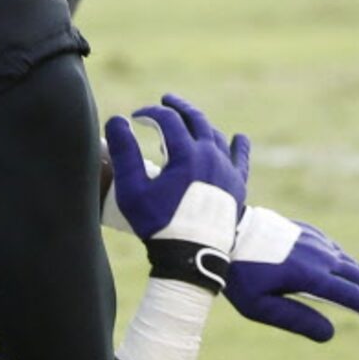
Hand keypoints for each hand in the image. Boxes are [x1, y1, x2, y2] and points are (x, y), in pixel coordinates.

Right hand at [105, 93, 249, 290]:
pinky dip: (237, 146)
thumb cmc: (158, 224)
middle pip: (195, 119)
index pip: (167, 119)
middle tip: (166, 100)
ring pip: (215, 136)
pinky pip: (240, 159)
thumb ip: (123, 151)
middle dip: (178, 107)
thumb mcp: (132, 189)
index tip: (136, 117)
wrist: (192, 259)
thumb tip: (118, 119)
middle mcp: (210, 156)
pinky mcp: (237, 188)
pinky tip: (238, 138)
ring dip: (199, 124)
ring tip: (188, 122)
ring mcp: (227, 171)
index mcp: (186, 153)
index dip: (150, 112)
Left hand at [227, 205, 358, 342]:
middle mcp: (316, 253)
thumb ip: (296, 320)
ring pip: (348, 263)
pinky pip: (334, 250)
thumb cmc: (235, 274)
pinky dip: (350, 265)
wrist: (219, 229)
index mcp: (308, 273)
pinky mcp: (303, 231)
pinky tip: (353, 273)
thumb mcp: (259, 306)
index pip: (351, 295)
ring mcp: (311, 239)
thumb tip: (332, 332)